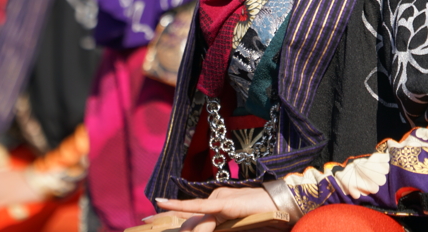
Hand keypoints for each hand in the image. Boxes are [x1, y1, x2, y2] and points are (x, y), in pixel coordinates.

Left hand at [154, 187, 277, 231]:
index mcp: (217, 204)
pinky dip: (182, 209)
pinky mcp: (223, 204)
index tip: (150, 218)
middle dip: (168, 224)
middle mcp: (215, 199)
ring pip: (194, 221)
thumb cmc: (265, 216)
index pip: (190, 215)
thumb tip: (201, 228)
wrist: (282, 204)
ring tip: (159, 223)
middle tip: (145, 221)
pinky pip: (200, 210)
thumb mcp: (239, 225)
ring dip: (184, 231)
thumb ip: (219, 226)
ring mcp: (218, 200)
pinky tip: (163, 203)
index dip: (169, 216)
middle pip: (187, 218)